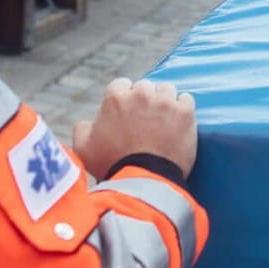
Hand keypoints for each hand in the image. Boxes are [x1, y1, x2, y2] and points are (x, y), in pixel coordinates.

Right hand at [73, 77, 197, 180]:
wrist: (144, 182)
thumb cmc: (112, 166)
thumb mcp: (84, 149)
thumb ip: (81, 130)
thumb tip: (86, 124)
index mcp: (116, 97)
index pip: (122, 85)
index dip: (125, 99)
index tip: (128, 113)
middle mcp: (141, 94)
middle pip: (145, 87)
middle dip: (145, 100)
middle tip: (146, 120)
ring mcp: (165, 102)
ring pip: (167, 90)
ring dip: (165, 102)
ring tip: (164, 120)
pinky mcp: (185, 113)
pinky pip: (186, 100)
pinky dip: (183, 110)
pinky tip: (179, 122)